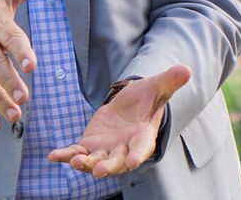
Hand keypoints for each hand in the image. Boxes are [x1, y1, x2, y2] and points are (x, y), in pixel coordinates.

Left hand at [48, 64, 190, 176]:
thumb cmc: (146, 99)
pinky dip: (66, 155)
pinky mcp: (90, 146)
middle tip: (98, 171)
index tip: (131, 161)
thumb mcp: (156, 87)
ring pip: (95, 160)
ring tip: (74, 162)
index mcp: (142, 137)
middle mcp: (124, 148)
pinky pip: (77, 152)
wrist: (130, 107)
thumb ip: (169, 81)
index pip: (141, 148)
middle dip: (107, 166)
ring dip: (85, 163)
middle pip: (116, 161)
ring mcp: (106, 149)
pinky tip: (53, 156)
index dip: (136, 155)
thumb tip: (186, 69)